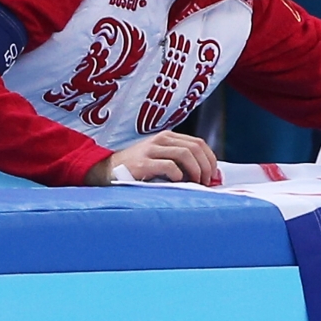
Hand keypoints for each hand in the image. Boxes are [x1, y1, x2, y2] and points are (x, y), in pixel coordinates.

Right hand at [85, 130, 219, 185]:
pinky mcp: (143, 163)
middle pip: (196, 148)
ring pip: (186, 154)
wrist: (107, 170)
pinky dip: (178, 175)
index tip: (213, 175)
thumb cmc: (139, 169)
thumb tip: (210, 175)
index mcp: (168, 137)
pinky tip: (177, 181)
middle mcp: (161, 140)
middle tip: (206, 182)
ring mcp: (151, 150)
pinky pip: (169, 166)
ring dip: (196, 171)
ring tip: (196, 183)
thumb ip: (183, 162)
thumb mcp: (162, 158)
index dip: (211, 159)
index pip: (199, 143)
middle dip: (206, 166)